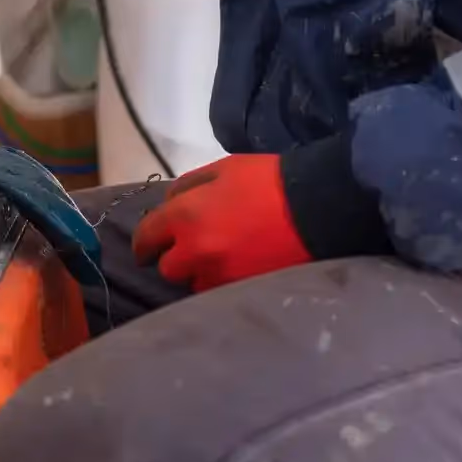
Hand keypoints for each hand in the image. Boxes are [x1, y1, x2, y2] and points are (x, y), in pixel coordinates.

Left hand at [132, 154, 314, 292]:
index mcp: (186, 216)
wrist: (317, 208)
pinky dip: (222, 282)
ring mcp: (220, 276)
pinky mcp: (243, 291)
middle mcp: (196, 252)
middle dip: (175, 258)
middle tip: (189, 248)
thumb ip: (188, 186)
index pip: (147, 236)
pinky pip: (220, 292)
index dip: (144, 242)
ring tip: (219, 258)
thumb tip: (169, 203)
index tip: (146, 247)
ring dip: (200, 273)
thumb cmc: (268, 181)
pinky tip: (237, 268)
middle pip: (169, 268)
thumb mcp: (223, 169)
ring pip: (194, 284)